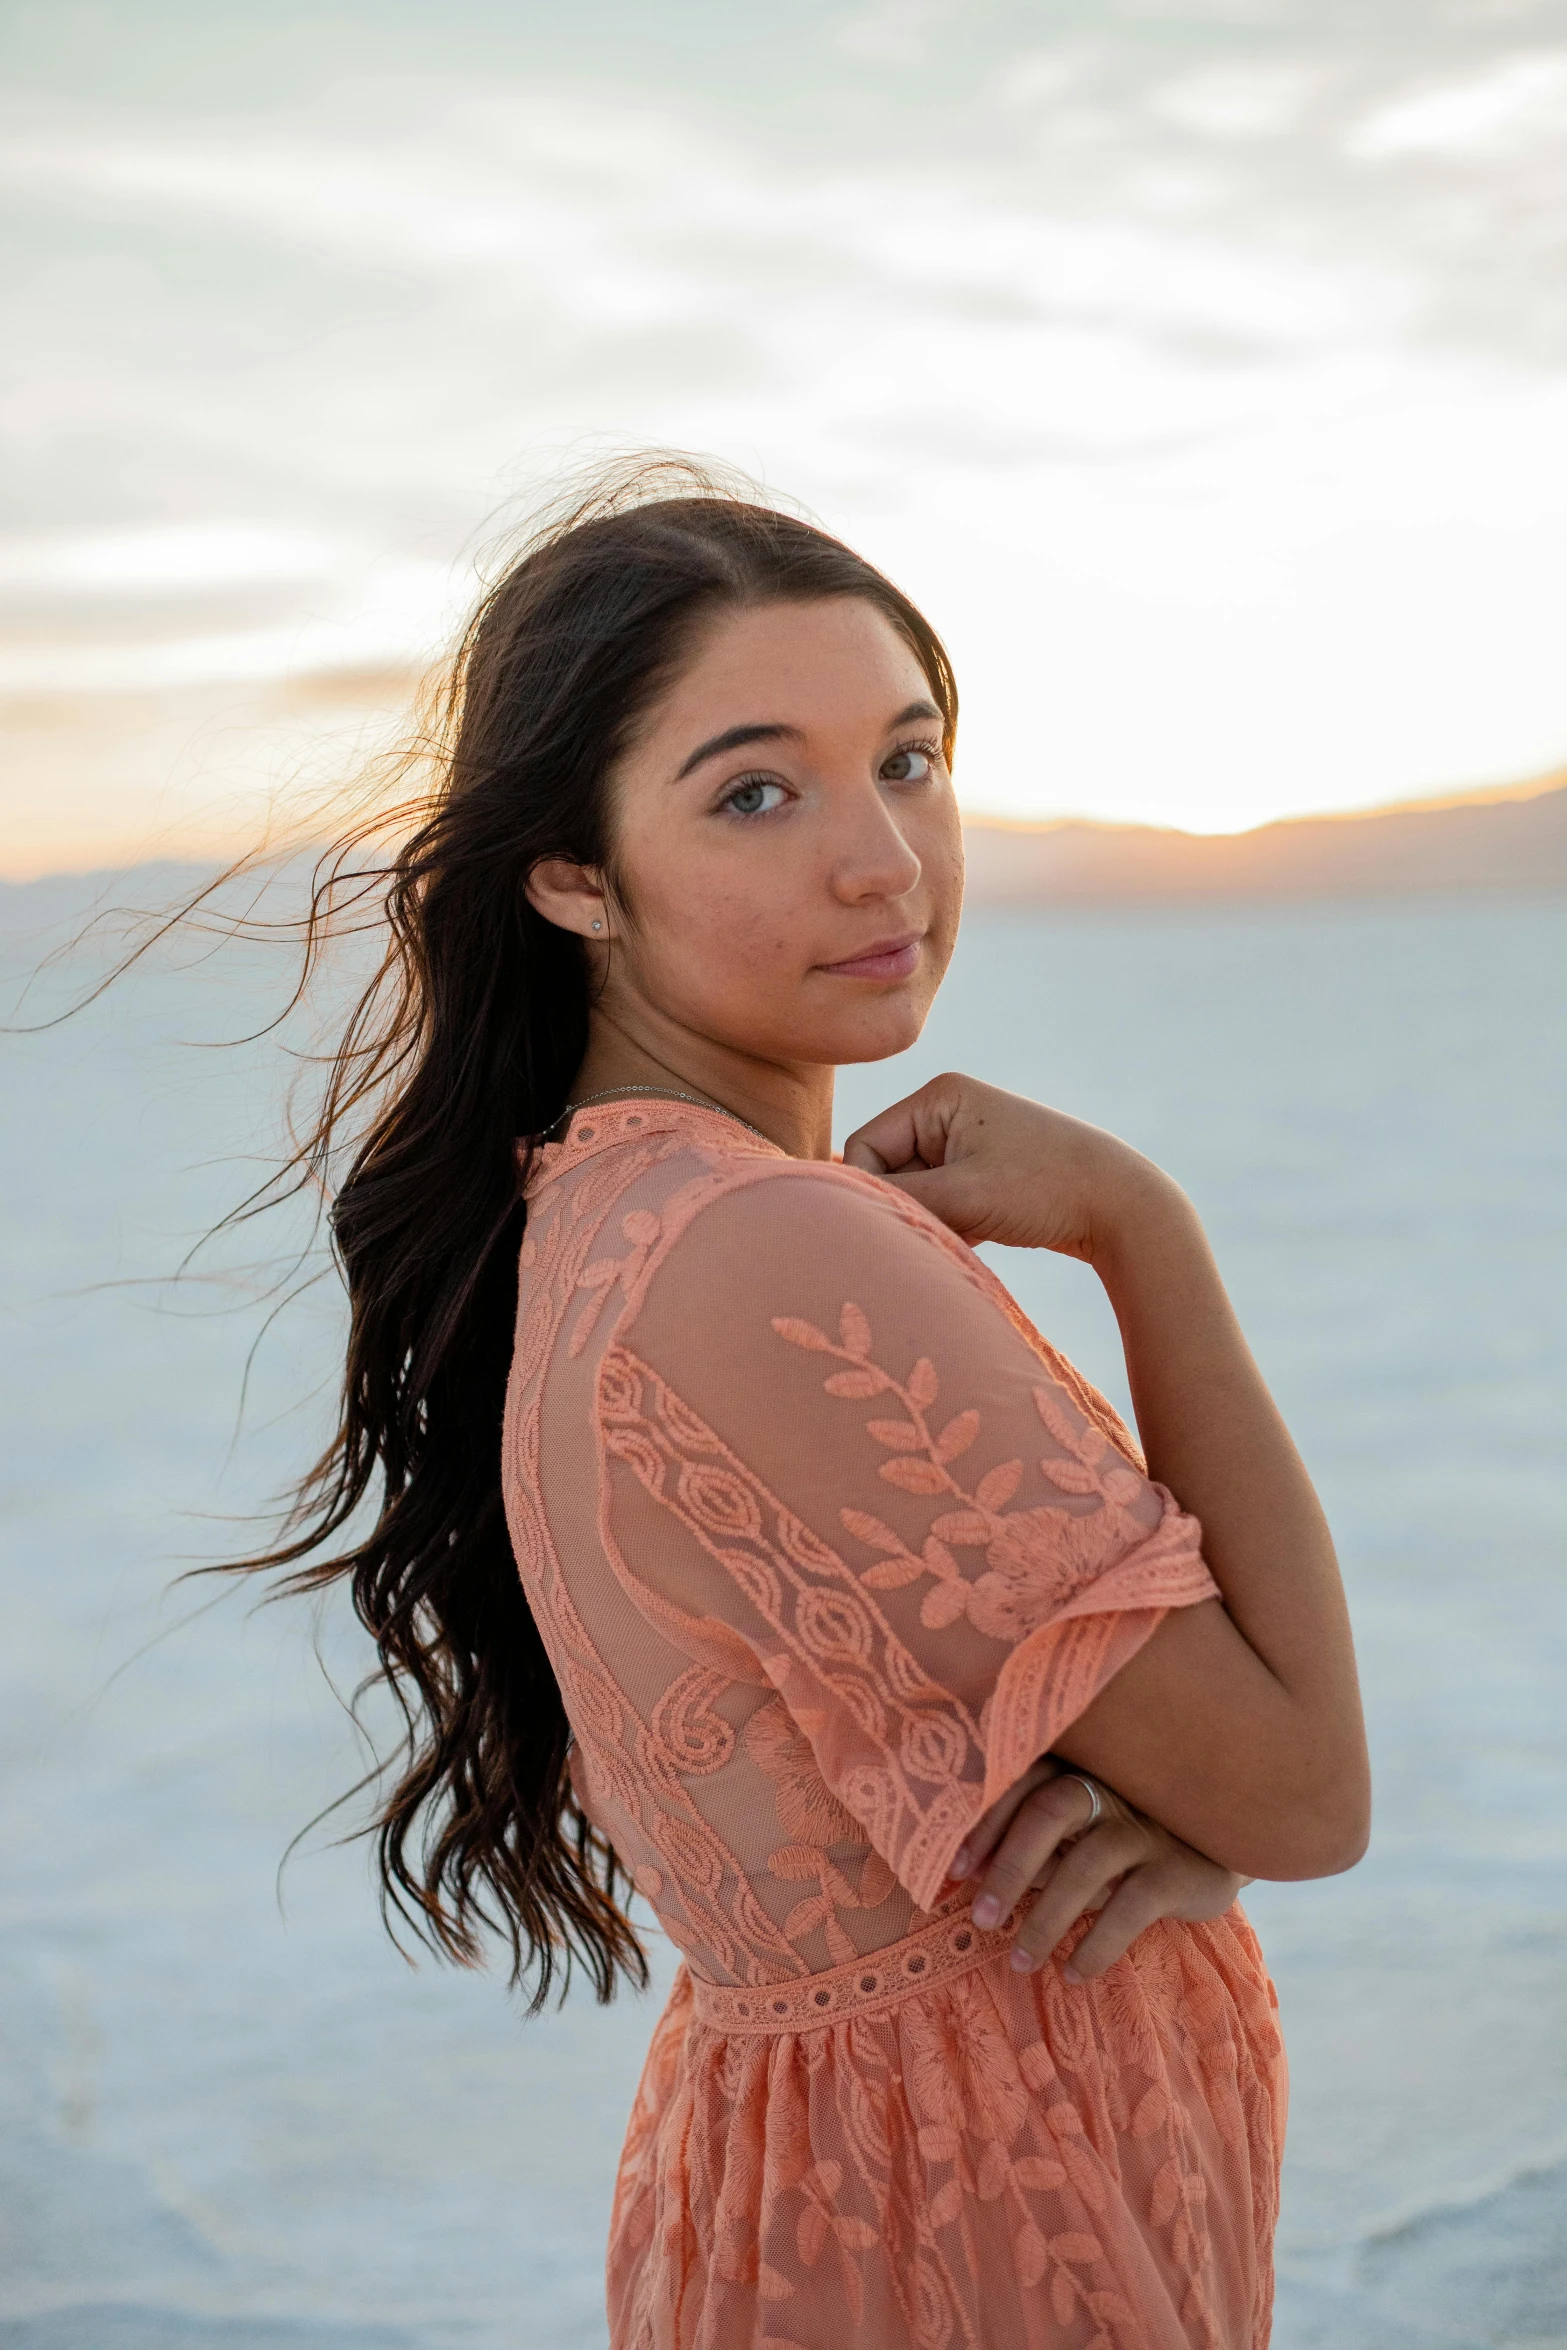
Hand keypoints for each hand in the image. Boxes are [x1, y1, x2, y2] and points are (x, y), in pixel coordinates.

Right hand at [842, 1072, 1179, 1261]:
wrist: (1126, 1208)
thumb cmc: (1046, 1190)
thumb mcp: (964, 1196)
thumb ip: (897, 1200)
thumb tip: (833, 1210)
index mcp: (939, 1095)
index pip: (865, 1147)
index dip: (874, 1192)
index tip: (903, 1226)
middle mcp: (948, 1110)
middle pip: (887, 1170)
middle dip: (907, 1207)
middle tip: (944, 1232)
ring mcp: (966, 1141)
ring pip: (913, 1193)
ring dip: (931, 1221)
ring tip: (970, 1233)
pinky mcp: (982, 1172)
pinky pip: (940, 1204)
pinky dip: (950, 1227)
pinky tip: (981, 1238)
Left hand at [950, 1758, 1246, 1982]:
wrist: (1215, 1852)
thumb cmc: (1123, 1846)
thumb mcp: (1076, 1839)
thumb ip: (1036, 1847)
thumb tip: (969, 1877)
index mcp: (1075, 1772)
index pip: (1019, 1784)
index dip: (983, 1826)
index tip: (953, 1872)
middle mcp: (1108, 1790)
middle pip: (1049, 1812)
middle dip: (1008, 1868)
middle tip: (981, 1920)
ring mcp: (1145, 1826)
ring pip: (1086, 1865)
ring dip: (1046, 1919)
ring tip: (1020, 1962)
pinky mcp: (1176, 1869)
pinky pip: (1130, 1907)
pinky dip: (1096, 1944)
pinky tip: (1074, 1973)